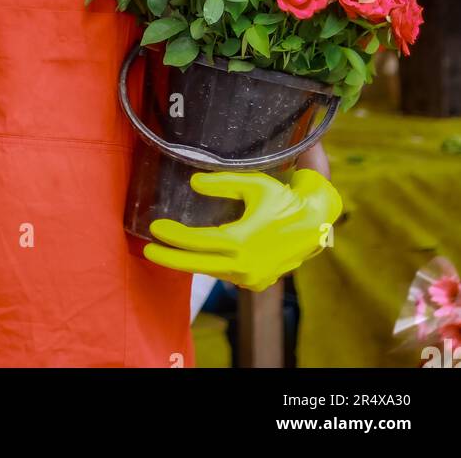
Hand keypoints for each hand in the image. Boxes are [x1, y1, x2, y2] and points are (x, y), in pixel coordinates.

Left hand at [145, 169, 342, 291]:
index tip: (155, 228)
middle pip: (198, 265)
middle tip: (148, 249)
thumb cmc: (284, 198)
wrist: (316, 223)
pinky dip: (214, 264)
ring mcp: (252, 278)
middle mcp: (245, 266)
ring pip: (213, 270)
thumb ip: (221, 183)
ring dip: (192, 260)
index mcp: (241, 242)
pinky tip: (203, 254)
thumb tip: (193, 183)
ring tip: (173, 249)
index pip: (198, 242)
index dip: (174, 237)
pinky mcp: (258, 282)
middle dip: (171, 258)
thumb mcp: (253, 183)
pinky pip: (227, 274)